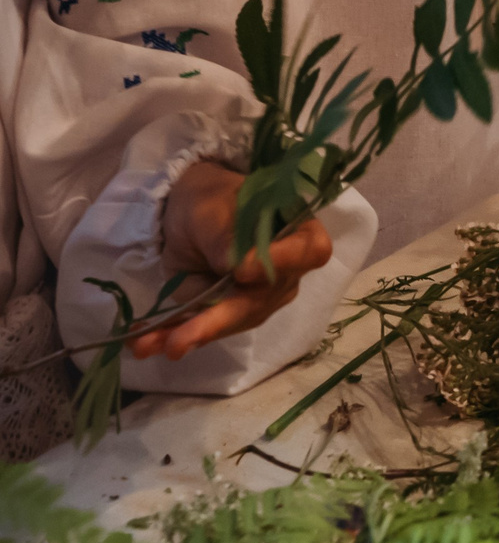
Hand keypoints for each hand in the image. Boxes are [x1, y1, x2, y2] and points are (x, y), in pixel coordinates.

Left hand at [130, 161, 333, 360]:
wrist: (185, 213)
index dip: (282, 264)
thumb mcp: (210, 208)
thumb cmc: (209, 198)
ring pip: (231, 322)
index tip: (242, 271)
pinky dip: (172, 336)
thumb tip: (236, 266)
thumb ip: (225, 234)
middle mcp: (286, 270)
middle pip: (263, 300)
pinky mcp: (228, 312)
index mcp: (297, 231)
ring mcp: (258, 296)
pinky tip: (145, 344)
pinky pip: (204, 328)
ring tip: (144, 344)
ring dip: (188, 335)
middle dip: (217, 322)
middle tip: (179, 340)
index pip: (310, 252)